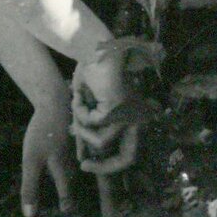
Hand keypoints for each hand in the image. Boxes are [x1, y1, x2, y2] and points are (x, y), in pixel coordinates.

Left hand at [21, 81, 74, 216]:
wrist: (55, 100)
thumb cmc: (42, 132)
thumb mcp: (31, 160)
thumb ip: (30, 188)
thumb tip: (29, 215)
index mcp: (65, 173)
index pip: (67, 199)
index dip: (66, 208)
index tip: (66, 215)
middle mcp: (74, 166)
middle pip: (74, 187)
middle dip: (74, 199)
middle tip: (73, 212)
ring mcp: (76, 153)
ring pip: (76, 174)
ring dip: (73, 183)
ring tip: (70, 193)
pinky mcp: (75, 142)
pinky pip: (75, 160)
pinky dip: (71, 166)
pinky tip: (65, 165)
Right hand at [71, 46, 137, 173]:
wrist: (95, 50)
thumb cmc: (94, 75)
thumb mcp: (93, 108)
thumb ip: (91, 130)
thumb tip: (83, 155)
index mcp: (140, 118)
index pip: (131, 154)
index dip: (109, 165)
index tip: (87, 165)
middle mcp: (141, 119)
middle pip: (128, 159)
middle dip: (104, 167)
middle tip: (84, 166)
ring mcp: (130, 115)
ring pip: (101, 141)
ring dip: (82, 127)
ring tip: (76, 108)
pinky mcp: (116, 109)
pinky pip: (92, 124)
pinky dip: (80, 112)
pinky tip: (79, 96)